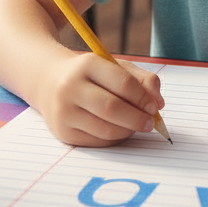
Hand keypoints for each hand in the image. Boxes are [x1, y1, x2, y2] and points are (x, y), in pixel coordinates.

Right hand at [37, 52, 163, 146]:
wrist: (49, 81)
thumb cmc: (91, 75)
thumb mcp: (115, 66)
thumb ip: (142, 79)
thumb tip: (158, 103)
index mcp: (87, 64)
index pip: (122, 83)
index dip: (143, 97)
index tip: (155, 106)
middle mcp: (71, 87)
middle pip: (113, 108)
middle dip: (138, 118)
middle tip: (151, 123)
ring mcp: (64, 111)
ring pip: (106, 129)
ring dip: (128, 131)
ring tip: (137, 126)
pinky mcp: (62, 132)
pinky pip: (97, 141)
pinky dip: (115, 139)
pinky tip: (120, 131)